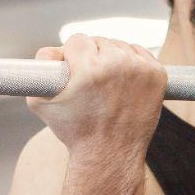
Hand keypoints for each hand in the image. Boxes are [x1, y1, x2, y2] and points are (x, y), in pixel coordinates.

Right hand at [26, 36, 166, 152]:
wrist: (110, 154)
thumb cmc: (75, 131)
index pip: (77, 41)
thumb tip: (51, 51)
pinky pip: (141, 54)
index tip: (73, 72)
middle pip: (100, 41)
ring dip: (112, 58)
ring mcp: (140, 70)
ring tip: (107, 85)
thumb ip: (37, 68)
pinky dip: (133, 63)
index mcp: (89, 69)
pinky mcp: (157, 75)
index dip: (72, 56)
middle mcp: (117, 65)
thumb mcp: (40, 102)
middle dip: (92, 57)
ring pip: (121, 46)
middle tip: (91, 83)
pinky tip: (124, 81)